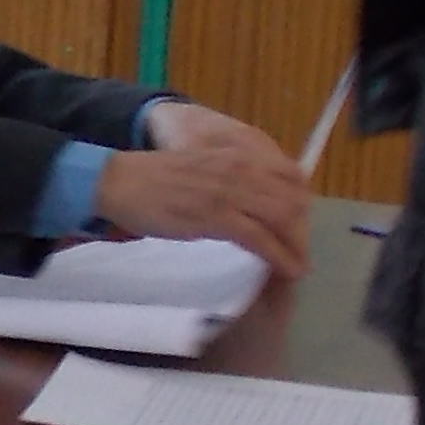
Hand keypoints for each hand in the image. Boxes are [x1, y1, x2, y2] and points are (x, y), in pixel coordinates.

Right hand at [96, 117, 311, 282]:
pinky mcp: (217, 217)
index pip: (291, 175)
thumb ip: (230, 178)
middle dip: (301, 231)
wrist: (123, 181)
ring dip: (296, 247)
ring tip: (297, 267)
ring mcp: (231, 192)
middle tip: (298, 252)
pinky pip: (260, 239)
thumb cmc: (157, 178)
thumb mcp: (204, 168)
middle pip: (293, 200)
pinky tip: (286, 269)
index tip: (298, 225)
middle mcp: (242, 169)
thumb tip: (250, 202)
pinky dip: (279, 257)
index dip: (302, 202)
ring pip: (282, 219)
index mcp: (239, 155)